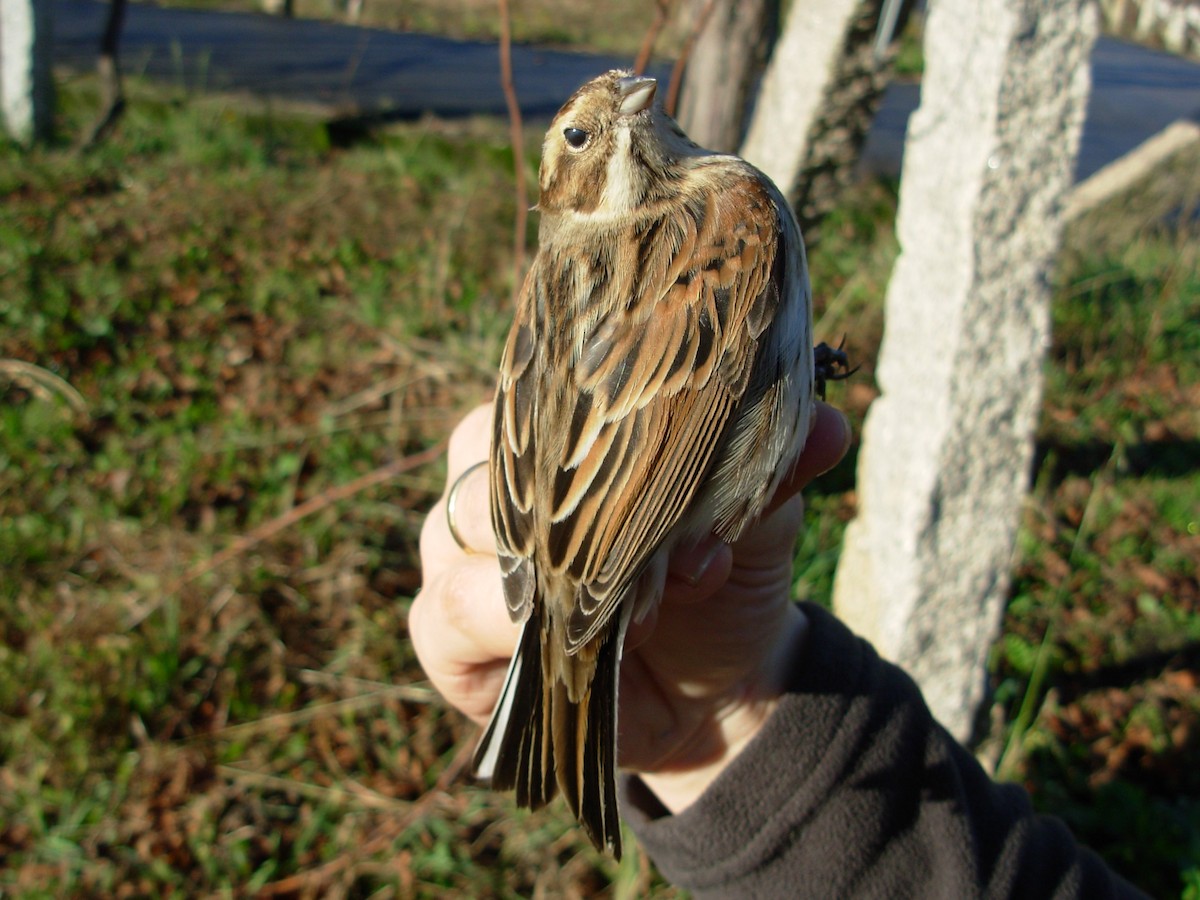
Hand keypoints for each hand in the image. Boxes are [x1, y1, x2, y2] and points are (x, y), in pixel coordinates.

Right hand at [411, 400, 850, 811]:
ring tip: (642, 605)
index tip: (656, 433)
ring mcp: (461, 552)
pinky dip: (510, 627)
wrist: (712, 689)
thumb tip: (826, 427)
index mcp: (557, 427)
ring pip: (461, 527)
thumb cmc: (724, 576)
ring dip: (551, 569)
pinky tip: (576, 638)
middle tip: (664, 547)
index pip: (530, 383)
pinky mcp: (447, 632)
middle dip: (573, 499)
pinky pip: (445, 613)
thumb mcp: (758, 518)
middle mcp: (497, 478)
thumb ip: (774, 471)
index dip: (582, 408)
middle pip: (480, 448)